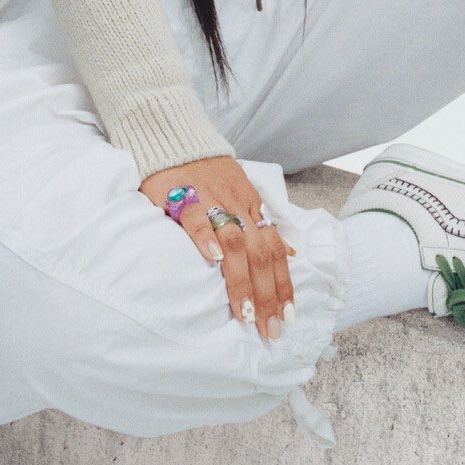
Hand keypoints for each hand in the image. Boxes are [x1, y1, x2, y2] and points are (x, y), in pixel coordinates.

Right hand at [139, 154, 297, 342]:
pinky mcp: (181, 194)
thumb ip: (262, 222)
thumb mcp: (242, 192)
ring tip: (244, 313)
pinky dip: (206, 238)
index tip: (288, 316)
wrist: (175, 135)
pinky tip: (213, 262)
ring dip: (242, 280)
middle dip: (267, 295)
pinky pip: (196, 217)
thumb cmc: (207, 170)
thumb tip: (290, 251)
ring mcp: (211, 199)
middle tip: (269, 329)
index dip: (283, 284)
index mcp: (252, 205)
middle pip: (260, 253)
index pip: (275, 250)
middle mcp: (238, 204)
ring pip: (234, 242)